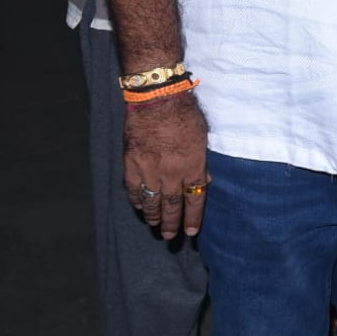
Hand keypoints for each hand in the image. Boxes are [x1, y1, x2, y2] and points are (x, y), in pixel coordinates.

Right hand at [123, 92, 210, 238]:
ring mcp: (149, 170)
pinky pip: (133, 189)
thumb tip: (204, 180)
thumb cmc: (185, 113)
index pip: (195, 199)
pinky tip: (139, 206)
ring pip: (151, 201)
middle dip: (172, 223)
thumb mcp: (202, 137)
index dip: (193, 217)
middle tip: (171, 236)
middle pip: (172, 205)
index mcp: (193, 166)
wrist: (158, 99)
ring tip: (155, 225)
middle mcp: (171, 173)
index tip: (191, 231)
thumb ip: (202, 161)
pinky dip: (136, 200)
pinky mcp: (131, 164)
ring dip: (153, 216)